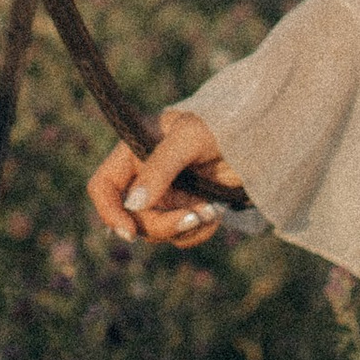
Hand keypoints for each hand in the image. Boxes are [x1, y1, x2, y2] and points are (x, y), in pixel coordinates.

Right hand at [87, 109, 235, 247]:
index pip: (103, 186)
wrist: (256, 136)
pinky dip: (196, 231)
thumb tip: (133, 205)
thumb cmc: (219, 124)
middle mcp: (144, 175)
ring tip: (211, 211)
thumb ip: (159, 168)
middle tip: (193, 217)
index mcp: (133, 151)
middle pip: (131, 217)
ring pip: (155, 231)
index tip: (130, 231)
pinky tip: (215, 214)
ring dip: (183, 228)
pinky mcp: (185, 208)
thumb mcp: (188, 138)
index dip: (110, 211)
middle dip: (160, 224)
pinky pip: (179, 235)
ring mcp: (165, 194)